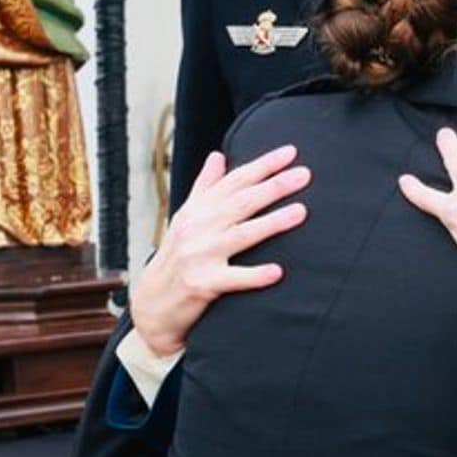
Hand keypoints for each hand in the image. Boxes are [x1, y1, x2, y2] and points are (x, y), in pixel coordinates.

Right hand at [130, 147, 309, 356]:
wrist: (151, 303)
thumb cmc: (176, 255)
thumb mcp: (186, 217)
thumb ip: (205, 186)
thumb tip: (217, 155)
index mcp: (199, 209)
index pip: (235, 180)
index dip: (263, 164)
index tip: (291, 152)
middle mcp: (198, 228)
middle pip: (242, 202)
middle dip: (275, 187)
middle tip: (305, 175)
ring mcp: (199, 256)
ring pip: (241, 235)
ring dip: (272, 223)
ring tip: (302, 212)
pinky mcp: (202, 284)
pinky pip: (232, 279)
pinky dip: (254, 276)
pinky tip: (277, 272)